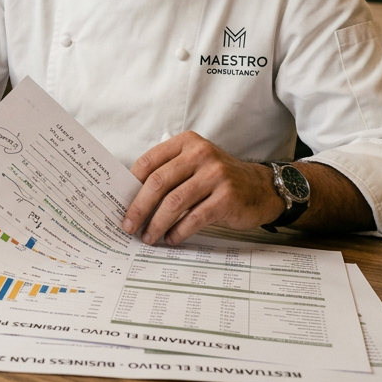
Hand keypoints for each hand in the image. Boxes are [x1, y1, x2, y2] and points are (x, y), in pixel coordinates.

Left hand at [122, 131, 283, 244]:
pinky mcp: (227, 197)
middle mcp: (200, 154)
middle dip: (138, 207)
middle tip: (128, 226)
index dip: (130, 185)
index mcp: (187, 143)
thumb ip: (169, 173)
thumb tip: (132, 198)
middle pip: (158, 182)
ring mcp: (215, 175)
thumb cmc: (220, 179)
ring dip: (156, 223)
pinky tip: (171, 238)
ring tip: (148, 237)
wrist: (262, 188)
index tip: (120, 204)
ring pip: (174, 202)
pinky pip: (194, 217)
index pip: (149, 162)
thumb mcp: (195, 164)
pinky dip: (179, 231)